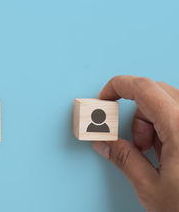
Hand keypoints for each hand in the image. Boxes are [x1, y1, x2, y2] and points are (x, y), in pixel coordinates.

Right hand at [92, 75, 178, 210]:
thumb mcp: (151, 187)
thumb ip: (124, 159)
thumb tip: (103, 142)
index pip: (144, 88)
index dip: (118, 86)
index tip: (104, 97)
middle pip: (157, 94)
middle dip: (138, 114)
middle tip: (137, 142)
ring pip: (170, 104)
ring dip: (155, 123)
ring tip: (157, 153)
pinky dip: (168, 128)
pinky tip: (170, 153)